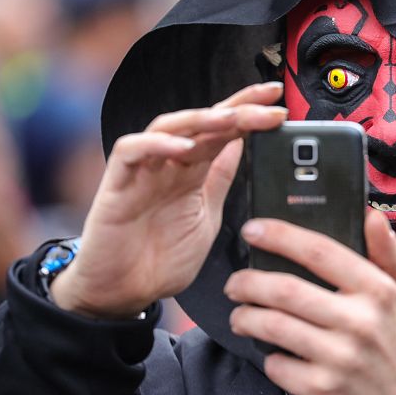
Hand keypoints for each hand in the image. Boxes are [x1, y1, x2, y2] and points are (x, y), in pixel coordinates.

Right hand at [51, 82, 286, 318]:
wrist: (121, 295)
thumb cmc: (160, 259)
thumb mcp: (208, 216)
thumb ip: (220, 179)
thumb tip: (241, 144)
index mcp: (192, 171)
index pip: (222, 131)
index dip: (249, 112)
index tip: (279, 102)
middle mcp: (168, 164)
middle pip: (203, 121)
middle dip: (237, 107)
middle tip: (269, 99)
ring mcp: (142, 171)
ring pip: (169, 126)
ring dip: (203, 119)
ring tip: (233, 118)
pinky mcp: (115, 185)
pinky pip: (131, 150)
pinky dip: (157, 144)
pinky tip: (184, 147)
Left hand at [226, 210, 395, 394]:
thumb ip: (389, 253)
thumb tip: (371, 215)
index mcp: (378, 292)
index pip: (320, 251)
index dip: (281, 236)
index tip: (254, 230)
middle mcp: (359, 323)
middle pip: (286, 290)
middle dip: (249, 281)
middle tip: (236, 282)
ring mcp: (339, 359)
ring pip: (273, 326)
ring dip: (245, 317)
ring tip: (241, 314)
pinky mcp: (321, 390)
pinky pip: (276, 365)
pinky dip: (266, 355)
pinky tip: (271, 350)